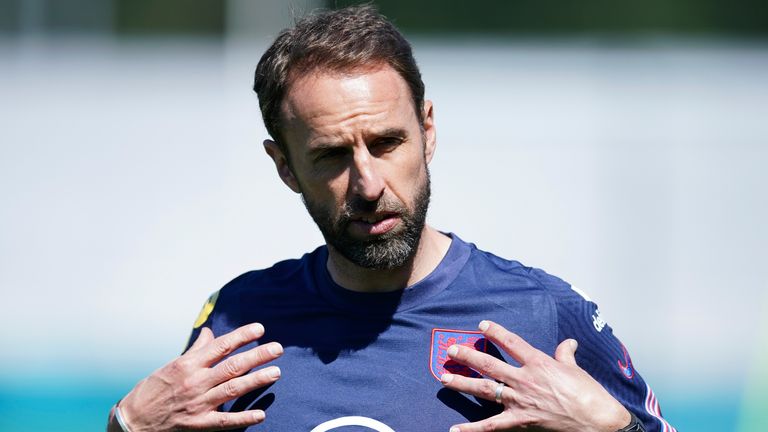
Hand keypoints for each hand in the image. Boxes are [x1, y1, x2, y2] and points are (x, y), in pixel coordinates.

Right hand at [110, 323, 282, 431]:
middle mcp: (195, 381)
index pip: (221, 345)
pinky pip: (225, 421)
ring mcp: (198, 403)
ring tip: (276, 372)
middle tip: (278, 349)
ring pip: (233, 389)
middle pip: (232, 365)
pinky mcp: (198, 424)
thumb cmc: (153, 390)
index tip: (260, 328)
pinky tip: (261, 414)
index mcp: (188, 364)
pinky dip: (244, 418)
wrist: (132, 421)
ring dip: (256, 380)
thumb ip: (195, 350)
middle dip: (257, 355)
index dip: (242, 336)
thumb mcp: (172, 365)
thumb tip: (209, 332)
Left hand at [440, 320, 629, 431]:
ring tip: (445, 379)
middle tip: (451, 350)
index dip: (496, 333)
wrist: (597, 421)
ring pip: (485, 390)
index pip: (511, 343)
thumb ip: (566, 354)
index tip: (482, 326)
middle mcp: (524, 380)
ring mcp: (520, 401)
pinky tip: (455, 430)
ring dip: (463, 384)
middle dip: (468, 356)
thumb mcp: (575, 369)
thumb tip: (569, 343)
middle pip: (490, 365)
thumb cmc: (589, 394)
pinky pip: (491, 426)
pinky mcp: (520, 421)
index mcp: (538, 363)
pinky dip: (472, 430)